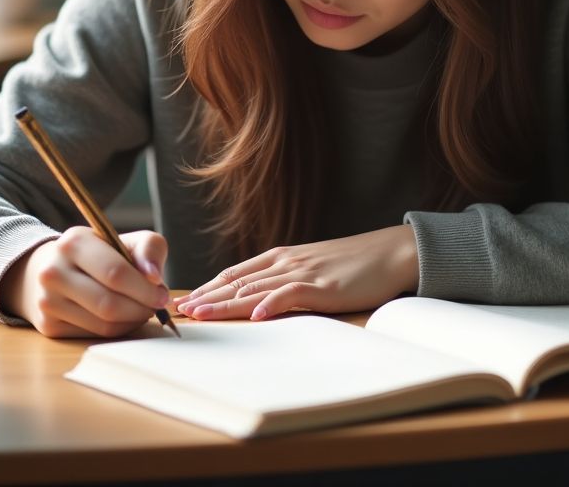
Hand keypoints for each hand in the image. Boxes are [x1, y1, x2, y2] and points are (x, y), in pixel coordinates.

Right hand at [0, 226, 168, 337]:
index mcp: (74, 243)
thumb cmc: (99, 252)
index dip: (145, 288)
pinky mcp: (48, 326)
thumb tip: (154, 277)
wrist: (53, 267)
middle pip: (109, 304)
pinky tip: (123, 317)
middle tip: (156, 305)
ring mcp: (47, 301)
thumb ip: (148, 248)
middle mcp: (53, 272)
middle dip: (141, 308)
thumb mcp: (125, 239)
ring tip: (142, 309)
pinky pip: (93, 335)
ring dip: (132, 321)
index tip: (162, 294)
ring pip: (103, 324)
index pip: (116, 273)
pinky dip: (117, 329)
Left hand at [175, 225, 418, 321]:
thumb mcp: (313, 269)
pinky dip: (270, 304)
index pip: (235, 274)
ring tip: (201, 314)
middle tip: (178, 311)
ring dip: (225, 302)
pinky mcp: (322, 285)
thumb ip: (286, 280)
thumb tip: (260, 298)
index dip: (209, 288)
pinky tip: (255, 315)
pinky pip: (290, 294)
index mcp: (282, 258)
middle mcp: (286, 261)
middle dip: (206, 296)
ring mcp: (303, 272)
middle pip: (237, 281)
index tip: (185, 301)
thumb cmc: (353, 264)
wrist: (390, 252)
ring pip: (255, 288)